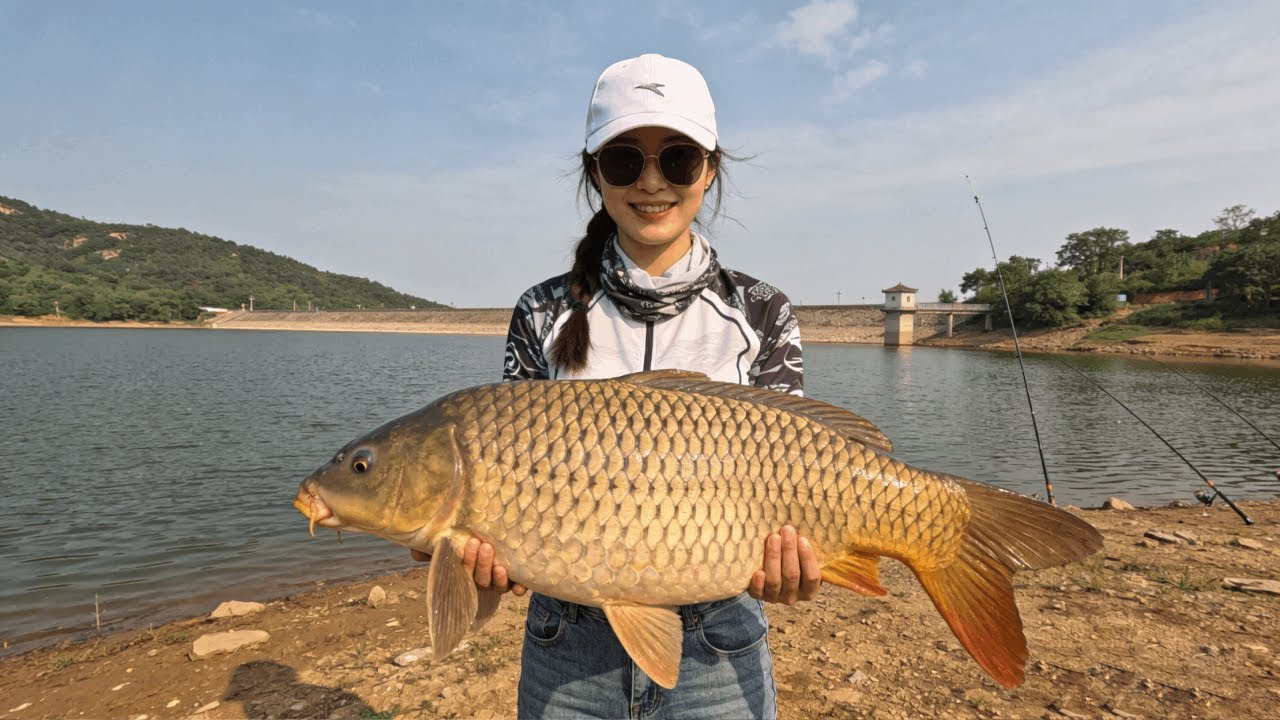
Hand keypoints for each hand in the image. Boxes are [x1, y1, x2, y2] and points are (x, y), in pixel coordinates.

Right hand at [410, 539, 526, 595]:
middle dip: (482, 565)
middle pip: (481, 580)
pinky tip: (520, 584)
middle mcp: (482, 578)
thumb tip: (416, 554)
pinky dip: (519, 588)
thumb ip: (432, 545)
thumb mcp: (449, 536)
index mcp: (466, 571)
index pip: (464, 573)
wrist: (495, 529)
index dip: (467, 563)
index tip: (470, 543)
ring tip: (499, 564)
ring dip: (498, 579)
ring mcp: (499, 579)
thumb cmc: (466, 534)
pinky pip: (517, 588)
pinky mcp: (515, 577)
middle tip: (484, 546)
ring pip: (498, 587)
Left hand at [747, 525, 820, 604]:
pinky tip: (758, 571)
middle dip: (789, 551)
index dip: (808, 559)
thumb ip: (805, 547)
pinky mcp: (759, 596)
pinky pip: (758, 592)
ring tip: (773, 538)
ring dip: (774, 558)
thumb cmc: (792, 560)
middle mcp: (793, 596)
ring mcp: (775, 597)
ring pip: (775, 581)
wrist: (771, 572)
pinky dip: (758, 583)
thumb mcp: (802, 557)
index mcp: (809, 590)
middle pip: (792, 575)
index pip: (812, 577)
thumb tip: (806, 521)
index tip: (802, 539)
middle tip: (787, 530)